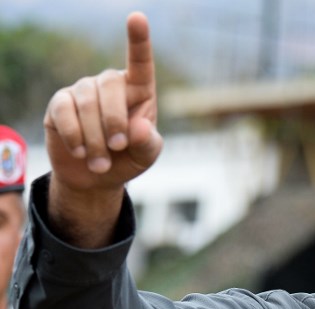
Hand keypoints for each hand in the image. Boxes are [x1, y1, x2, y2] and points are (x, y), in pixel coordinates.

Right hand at [44, 11, 161, 194]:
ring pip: (87, 104)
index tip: (137, 18)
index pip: (140, 62)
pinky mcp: (60, 104)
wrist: (96, 177)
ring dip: (95, 138)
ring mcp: (83, 90)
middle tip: (118, 148)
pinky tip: (81, 152)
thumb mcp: (147, 156)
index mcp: (139, 90)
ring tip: (101, 164)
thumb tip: (139, 128)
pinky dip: (74, 136)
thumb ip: (148, 143)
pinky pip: (64, 112)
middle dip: (114, 121)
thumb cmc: (128, 159)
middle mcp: (110, 84)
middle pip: (110, 86)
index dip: (138, 40)